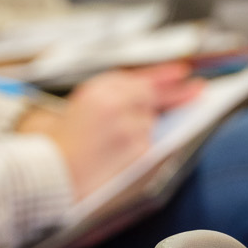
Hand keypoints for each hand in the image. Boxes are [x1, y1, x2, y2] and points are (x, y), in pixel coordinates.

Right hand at [18, 62, 203, 197]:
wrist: (48, 176)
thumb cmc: (53, 147)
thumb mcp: (71, 110)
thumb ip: (102, 100)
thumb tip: (132, 104)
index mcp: (97, 90)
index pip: (138, 78)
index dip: (163, 74)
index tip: (183, 72)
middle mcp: (117, 103)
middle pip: (153, 97)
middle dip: (176, 93)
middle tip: (199, 89)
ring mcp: (130, 127)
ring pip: (149, 124)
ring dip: (141, 130)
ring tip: (113, 143)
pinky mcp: (137, 150)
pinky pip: (147, 145)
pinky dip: (139, 148)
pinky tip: (121, 153)